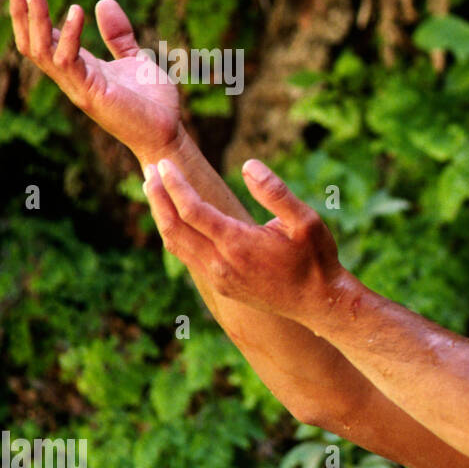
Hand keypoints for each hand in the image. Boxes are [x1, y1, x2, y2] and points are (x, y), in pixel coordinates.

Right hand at [7, 0, 181, 158]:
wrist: (168, 133)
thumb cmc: (152, 102)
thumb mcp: (135, 59)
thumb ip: (118, 34)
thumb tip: (103, 1)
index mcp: (80, 68)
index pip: (44, 39)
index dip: (31, 13)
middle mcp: (72, 77)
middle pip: (32, 43)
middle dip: (22, 12)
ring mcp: (78, 86)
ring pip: (41, 50)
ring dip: (34, 19)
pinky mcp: (91, 93)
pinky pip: (69, 61)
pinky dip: (70, 35)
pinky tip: (76, 11)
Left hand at [143, 156, 347, 320]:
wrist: (319, 303)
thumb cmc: (317, 258)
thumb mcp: (306, 221)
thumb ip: (276, 192)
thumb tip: (248, 165)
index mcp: (238, 244)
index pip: (192, 210)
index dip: (174, 185)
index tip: (164, 164)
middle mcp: (221, 264)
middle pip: (174, 227)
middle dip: (158, 197)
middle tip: (149, 171)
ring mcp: (219, 278)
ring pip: (176, 244)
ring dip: (162, 216)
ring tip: (155, 191)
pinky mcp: (222, 286)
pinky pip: (188, 257)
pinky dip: (175, 234)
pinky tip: (177, 220)